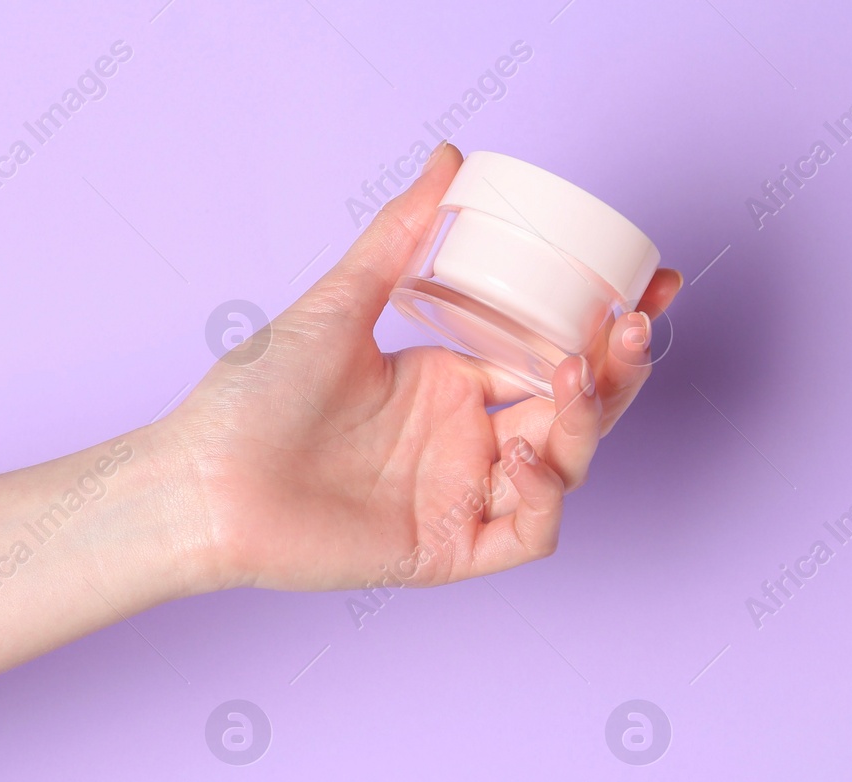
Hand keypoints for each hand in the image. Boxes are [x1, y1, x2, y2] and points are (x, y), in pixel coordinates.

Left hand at [157, 144, 682, 592]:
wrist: (199, 479)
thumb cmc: (253, 398)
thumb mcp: (338, 304)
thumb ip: (398, 236)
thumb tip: (449, 159)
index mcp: (452, 384)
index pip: (554, 353)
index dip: (609, 323)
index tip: (651, 278)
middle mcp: (466, 441)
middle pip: (575, 409)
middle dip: (617, 368)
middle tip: (631, 322)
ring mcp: (462, 498)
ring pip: (565, 467)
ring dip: (586, 423)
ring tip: (575, 374)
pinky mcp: (447, 551)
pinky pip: (527, 534)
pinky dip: (542, 499)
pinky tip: (522, 456)